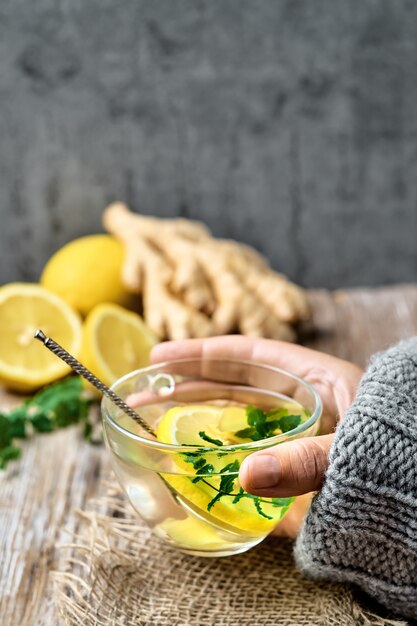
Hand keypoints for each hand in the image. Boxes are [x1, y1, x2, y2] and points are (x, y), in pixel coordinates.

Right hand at [151, 336, 362, 536]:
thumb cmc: (396, 450)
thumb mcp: (355, 448)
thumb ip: (307, 461)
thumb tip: (245, 476)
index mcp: (313, 380)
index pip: (246, 356)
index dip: (200, 353)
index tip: (159, 357)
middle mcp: (296, 403)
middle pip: (231, 386)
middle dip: (185, 387)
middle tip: (142, 394)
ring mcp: (290, 436)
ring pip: (233, 421)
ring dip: (194, 421)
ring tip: (155, 423)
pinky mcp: (290, 471)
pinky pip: (246, 461)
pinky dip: (218, 464)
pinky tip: (192, 470)